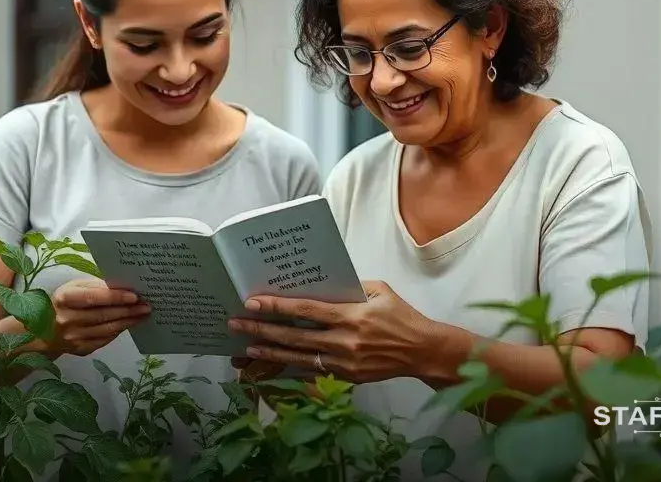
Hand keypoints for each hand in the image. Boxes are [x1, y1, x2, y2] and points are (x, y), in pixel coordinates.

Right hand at [49, 279, 150, 355]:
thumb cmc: (65, 302)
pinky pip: (105, 339)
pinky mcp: (80, 349)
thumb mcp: (74, 287)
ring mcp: (73, 337)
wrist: (45, 330)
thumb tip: (124, 289)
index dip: (115, 297)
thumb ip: (96, 287)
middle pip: (103, 315)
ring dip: (128, 322)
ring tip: (143, 314)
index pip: (93, 298)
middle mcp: (67, 320)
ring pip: (107, 329)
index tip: (134, 296)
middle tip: (146, 306)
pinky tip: (129, 324)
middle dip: (128, 310)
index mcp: (64, 299)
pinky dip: (119, 331)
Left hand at [228, 281, 458, 383]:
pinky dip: (291, 368)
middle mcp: (345, 341)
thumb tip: (321, 284)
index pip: (307, 310)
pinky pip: (312, 372)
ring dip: (270, 353)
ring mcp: (344, 363)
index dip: (277, 306)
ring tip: (245, 349)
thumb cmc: (402, 316)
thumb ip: (350, 287)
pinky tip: (272, 366)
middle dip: (262, 330)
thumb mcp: (380, 291)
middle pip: (295, 336)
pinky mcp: (346, 378)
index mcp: (352, 316)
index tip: (253, 302)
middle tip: (237, 324)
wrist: (423, 352)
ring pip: (298, 358)